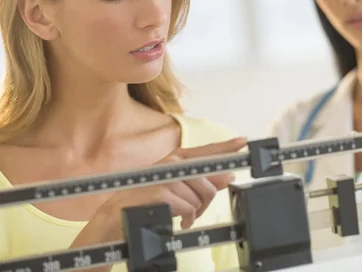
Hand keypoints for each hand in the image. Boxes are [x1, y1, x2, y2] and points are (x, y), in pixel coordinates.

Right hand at [71, 137, 246, 247]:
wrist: (118, 216)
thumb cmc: (147, 201)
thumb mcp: (177, 189)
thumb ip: (202, 181)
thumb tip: (228, 176)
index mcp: (176, 159)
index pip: (207, 150)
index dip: (227, 146)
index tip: (244, 141)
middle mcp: (172, 163)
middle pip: (209, 181)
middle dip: (206, 201)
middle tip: (194, 211)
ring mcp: (166, 176)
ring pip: (200, 197)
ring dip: (194, 212)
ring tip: (183, 216)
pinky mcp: (162, 192)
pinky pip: (189, 208)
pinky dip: (186, 218)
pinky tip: (179, 220)